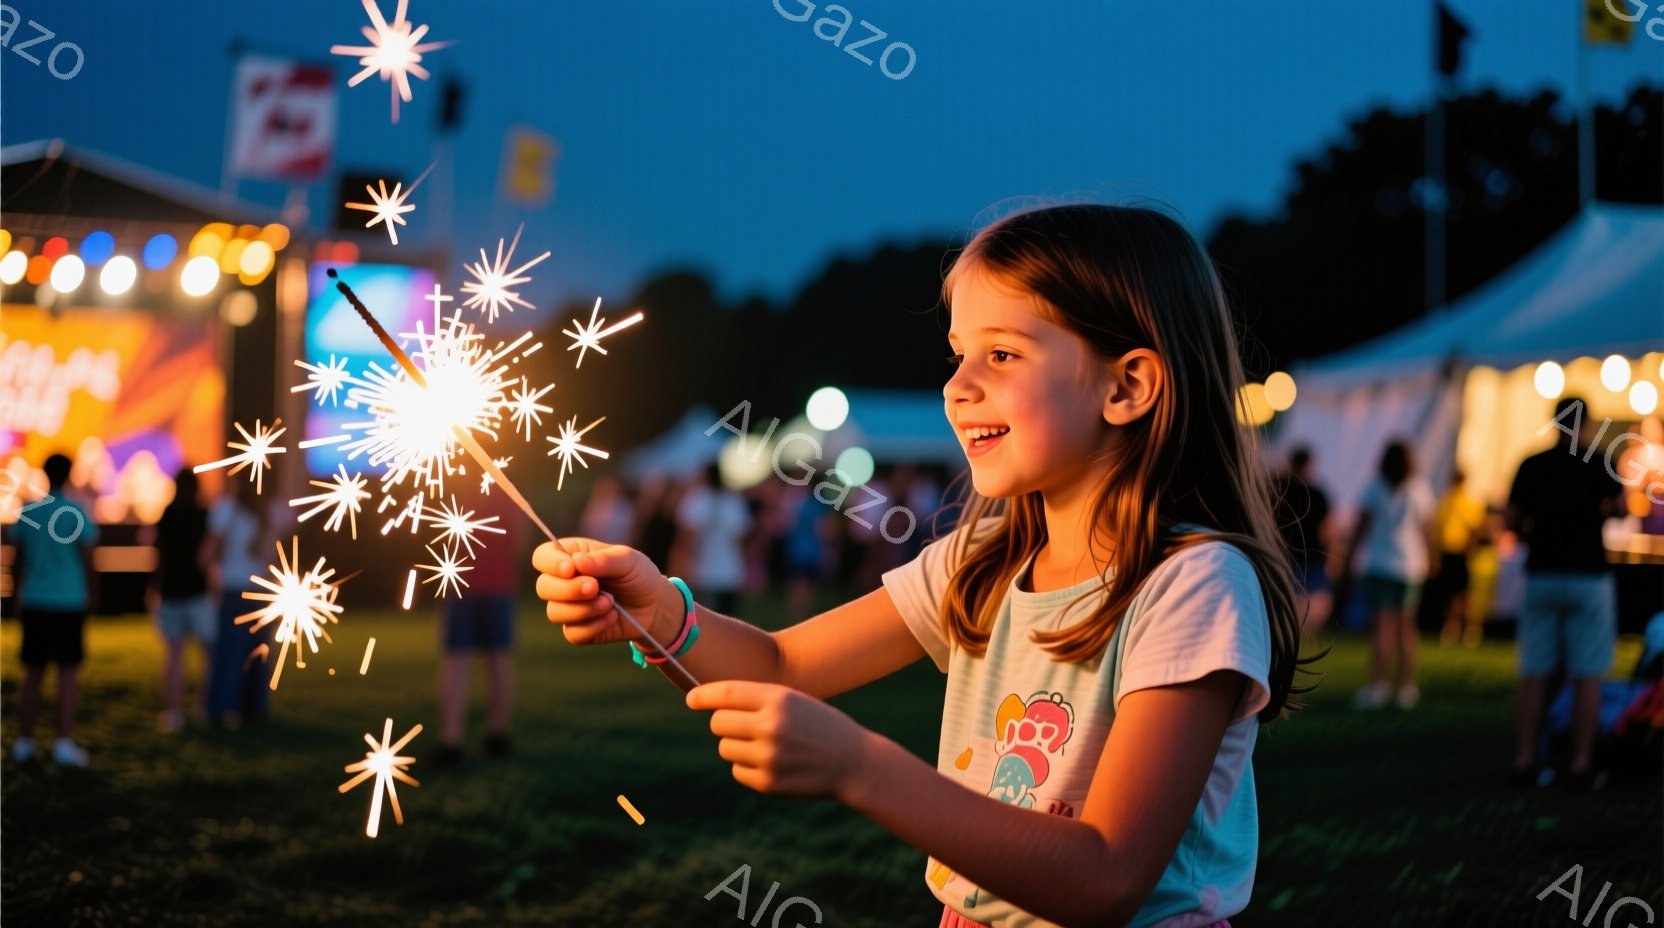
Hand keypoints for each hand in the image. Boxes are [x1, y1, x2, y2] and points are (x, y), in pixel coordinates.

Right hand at [532, 538, 681, 645]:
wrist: (655, 606)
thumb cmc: (639, 576)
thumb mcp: (628, 560)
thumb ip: (602, 560)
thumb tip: (576, 562)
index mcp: (571, 556)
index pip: (542, 557)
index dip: (551, 563)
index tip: (571, 569)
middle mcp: (564, 581)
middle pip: (543, 587)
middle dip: (568, 589)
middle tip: (596, 588)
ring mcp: (569, 607)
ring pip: (554, 612)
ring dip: (584, 609)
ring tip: (610, 603)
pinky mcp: (578, 629)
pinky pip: (573, 633)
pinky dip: (594, 626)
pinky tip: (612, 616)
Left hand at [686, 680, 868, 798]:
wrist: (853, 761)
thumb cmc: (819, 725)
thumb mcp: (794, 701)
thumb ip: (757, 700)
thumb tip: (710, 706)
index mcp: (778, 699)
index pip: (726, 694)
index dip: (703, 696)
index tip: (691, 699)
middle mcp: (771, 726)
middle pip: (719, 723)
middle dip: (725, 723)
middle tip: (742, 725)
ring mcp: (769, 757)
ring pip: (725, 748)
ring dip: (736, 745)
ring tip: (764, 745)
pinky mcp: (768, 782)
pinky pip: (737, 770)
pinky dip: (747, 766)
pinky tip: (772, 763)